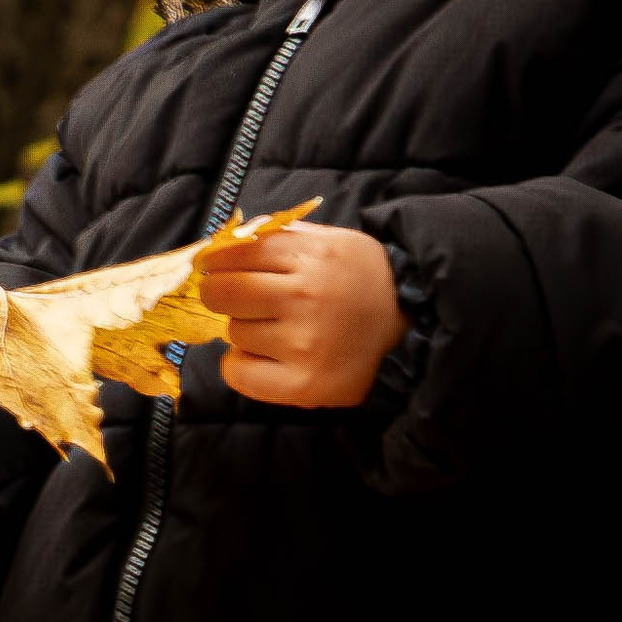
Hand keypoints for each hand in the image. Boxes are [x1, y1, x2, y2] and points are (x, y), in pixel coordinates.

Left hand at [199, 219, 408, 407]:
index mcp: (313, 255)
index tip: (214, 269)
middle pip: (223, 293)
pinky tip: (263, 358)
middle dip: (220, 294)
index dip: (216, 262)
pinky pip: (237, 373)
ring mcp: (303, 343)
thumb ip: (281, 237)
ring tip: (275, 330)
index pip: (237, 253)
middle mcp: (306, 297)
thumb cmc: (360, 281)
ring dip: (243, 330)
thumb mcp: (331, 241)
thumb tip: (221, 244)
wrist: (407, 330)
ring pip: (233, 332)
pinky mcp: (301, 384)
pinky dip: (241, 366)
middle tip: (234, 300)